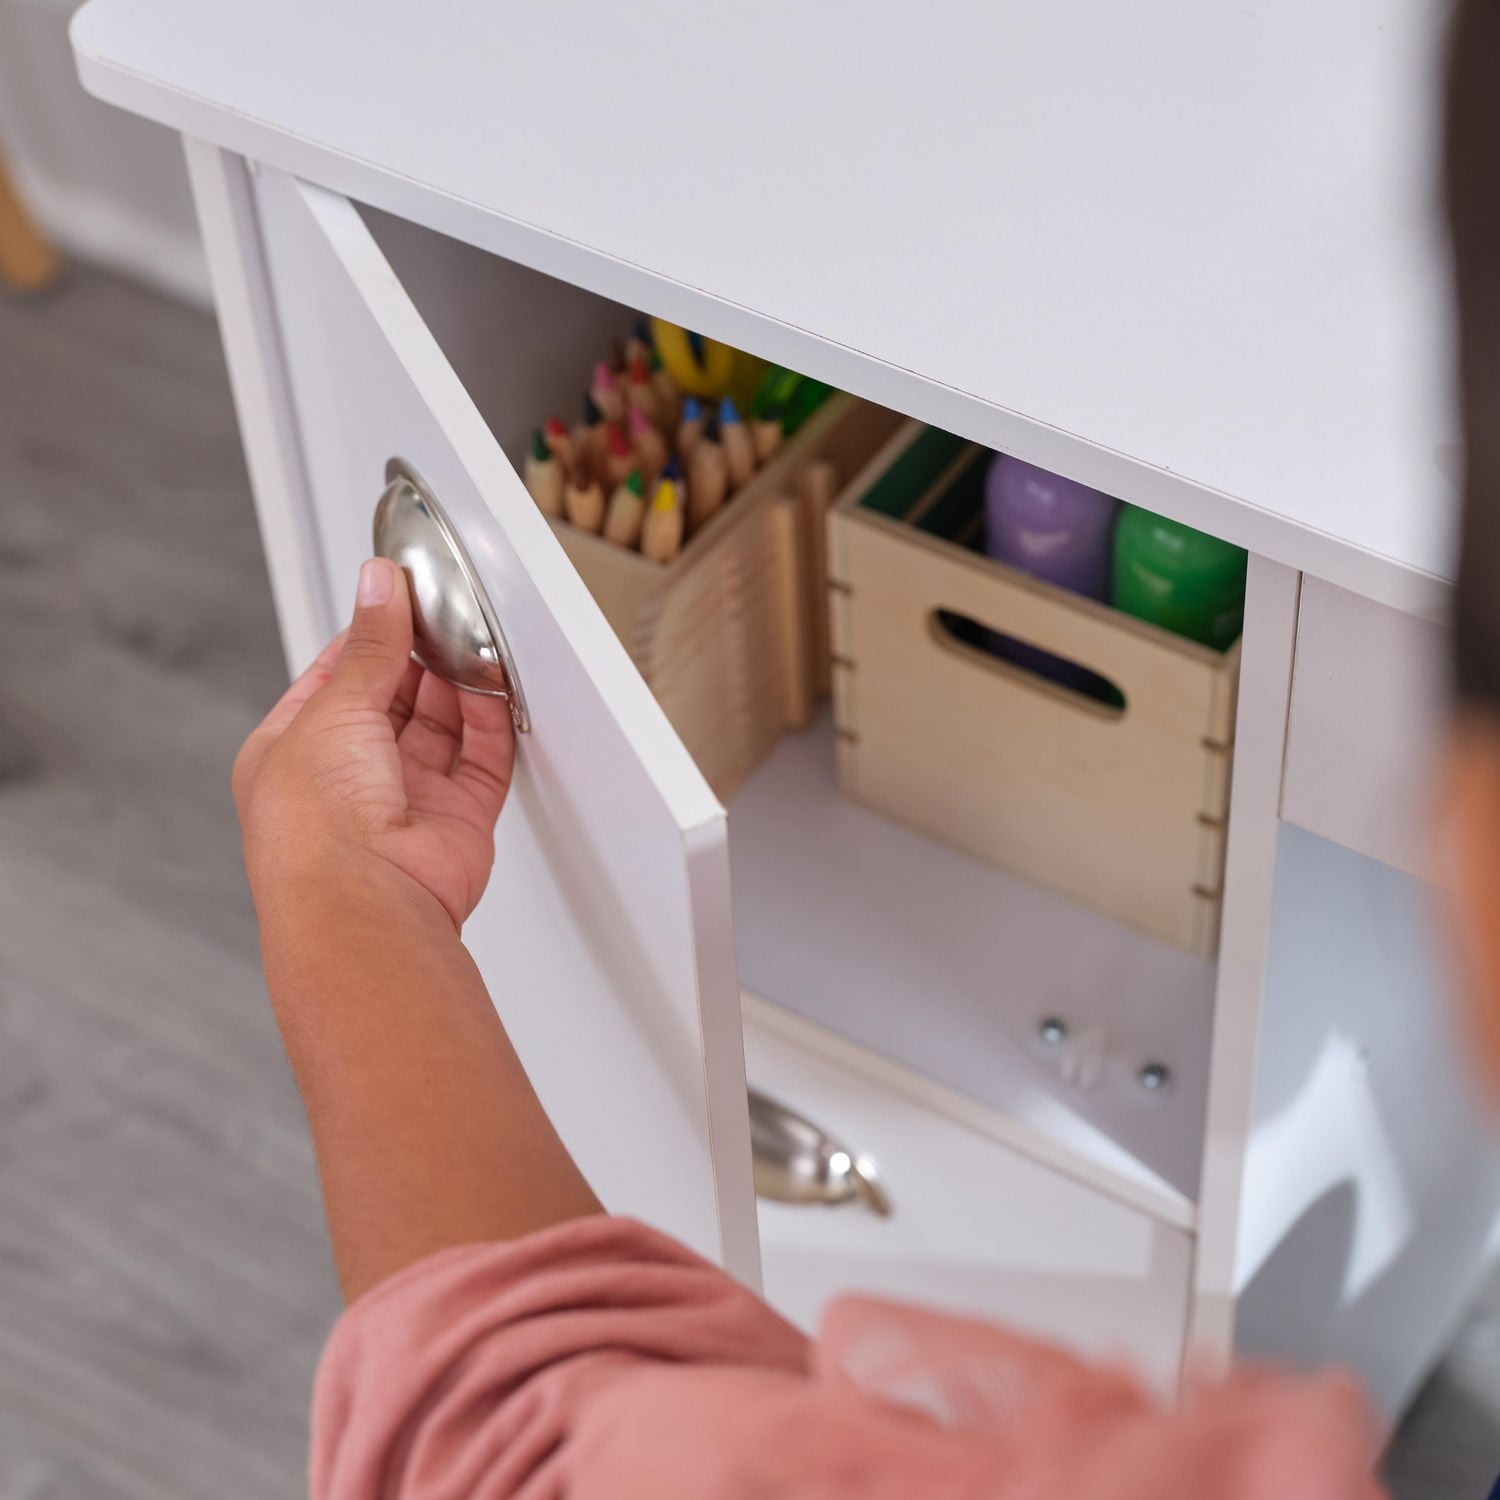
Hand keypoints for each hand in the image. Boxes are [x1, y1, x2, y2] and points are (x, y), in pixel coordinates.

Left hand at [233, 557, 514, 929]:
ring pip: (443, 725)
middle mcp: (349, 777)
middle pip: (396, 698)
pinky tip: (496, 687)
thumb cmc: (315, 828)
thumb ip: (369, 645)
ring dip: (459, 685)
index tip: (399, 595)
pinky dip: (493, 722)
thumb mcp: (332, 708)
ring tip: (473, 642)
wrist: (365, 903)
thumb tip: (378, 587)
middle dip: (421, 657)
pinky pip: (483, 759)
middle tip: (445, 614)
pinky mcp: (456, 818)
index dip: (369, 634)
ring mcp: (405, 799)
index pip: (336, 676)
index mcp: (295, 750)